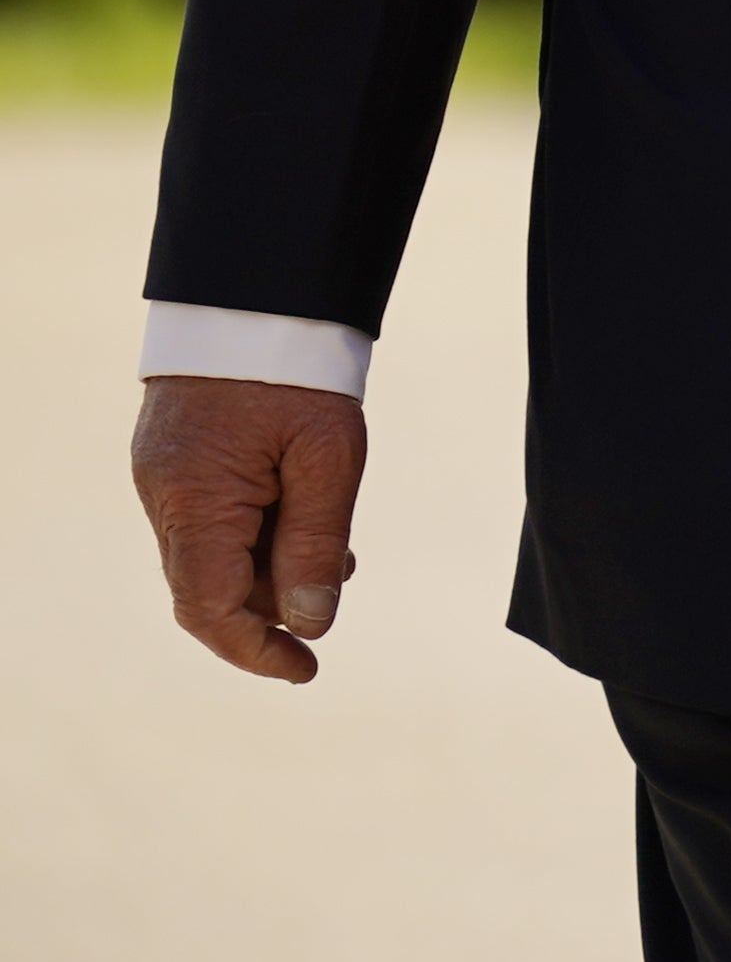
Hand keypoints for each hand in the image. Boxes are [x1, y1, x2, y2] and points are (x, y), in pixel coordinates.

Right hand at [132, 376, 367, 683]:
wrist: (259, 292)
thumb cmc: (299, 370)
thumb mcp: (328, 456)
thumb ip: (317, 542)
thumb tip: (312, 623)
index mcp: (192, 501)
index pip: (209, 608)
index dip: (256, 649)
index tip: (306, 669)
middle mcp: (164, 497)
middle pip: (208, 588)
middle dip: (269, 608)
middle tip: (331, 602)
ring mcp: (164, 479)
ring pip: (212, 556)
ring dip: (268, 570)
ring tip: (336, 559)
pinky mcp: (177, 461)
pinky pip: (210, 522)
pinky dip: (255, 536)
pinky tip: (306, 524)